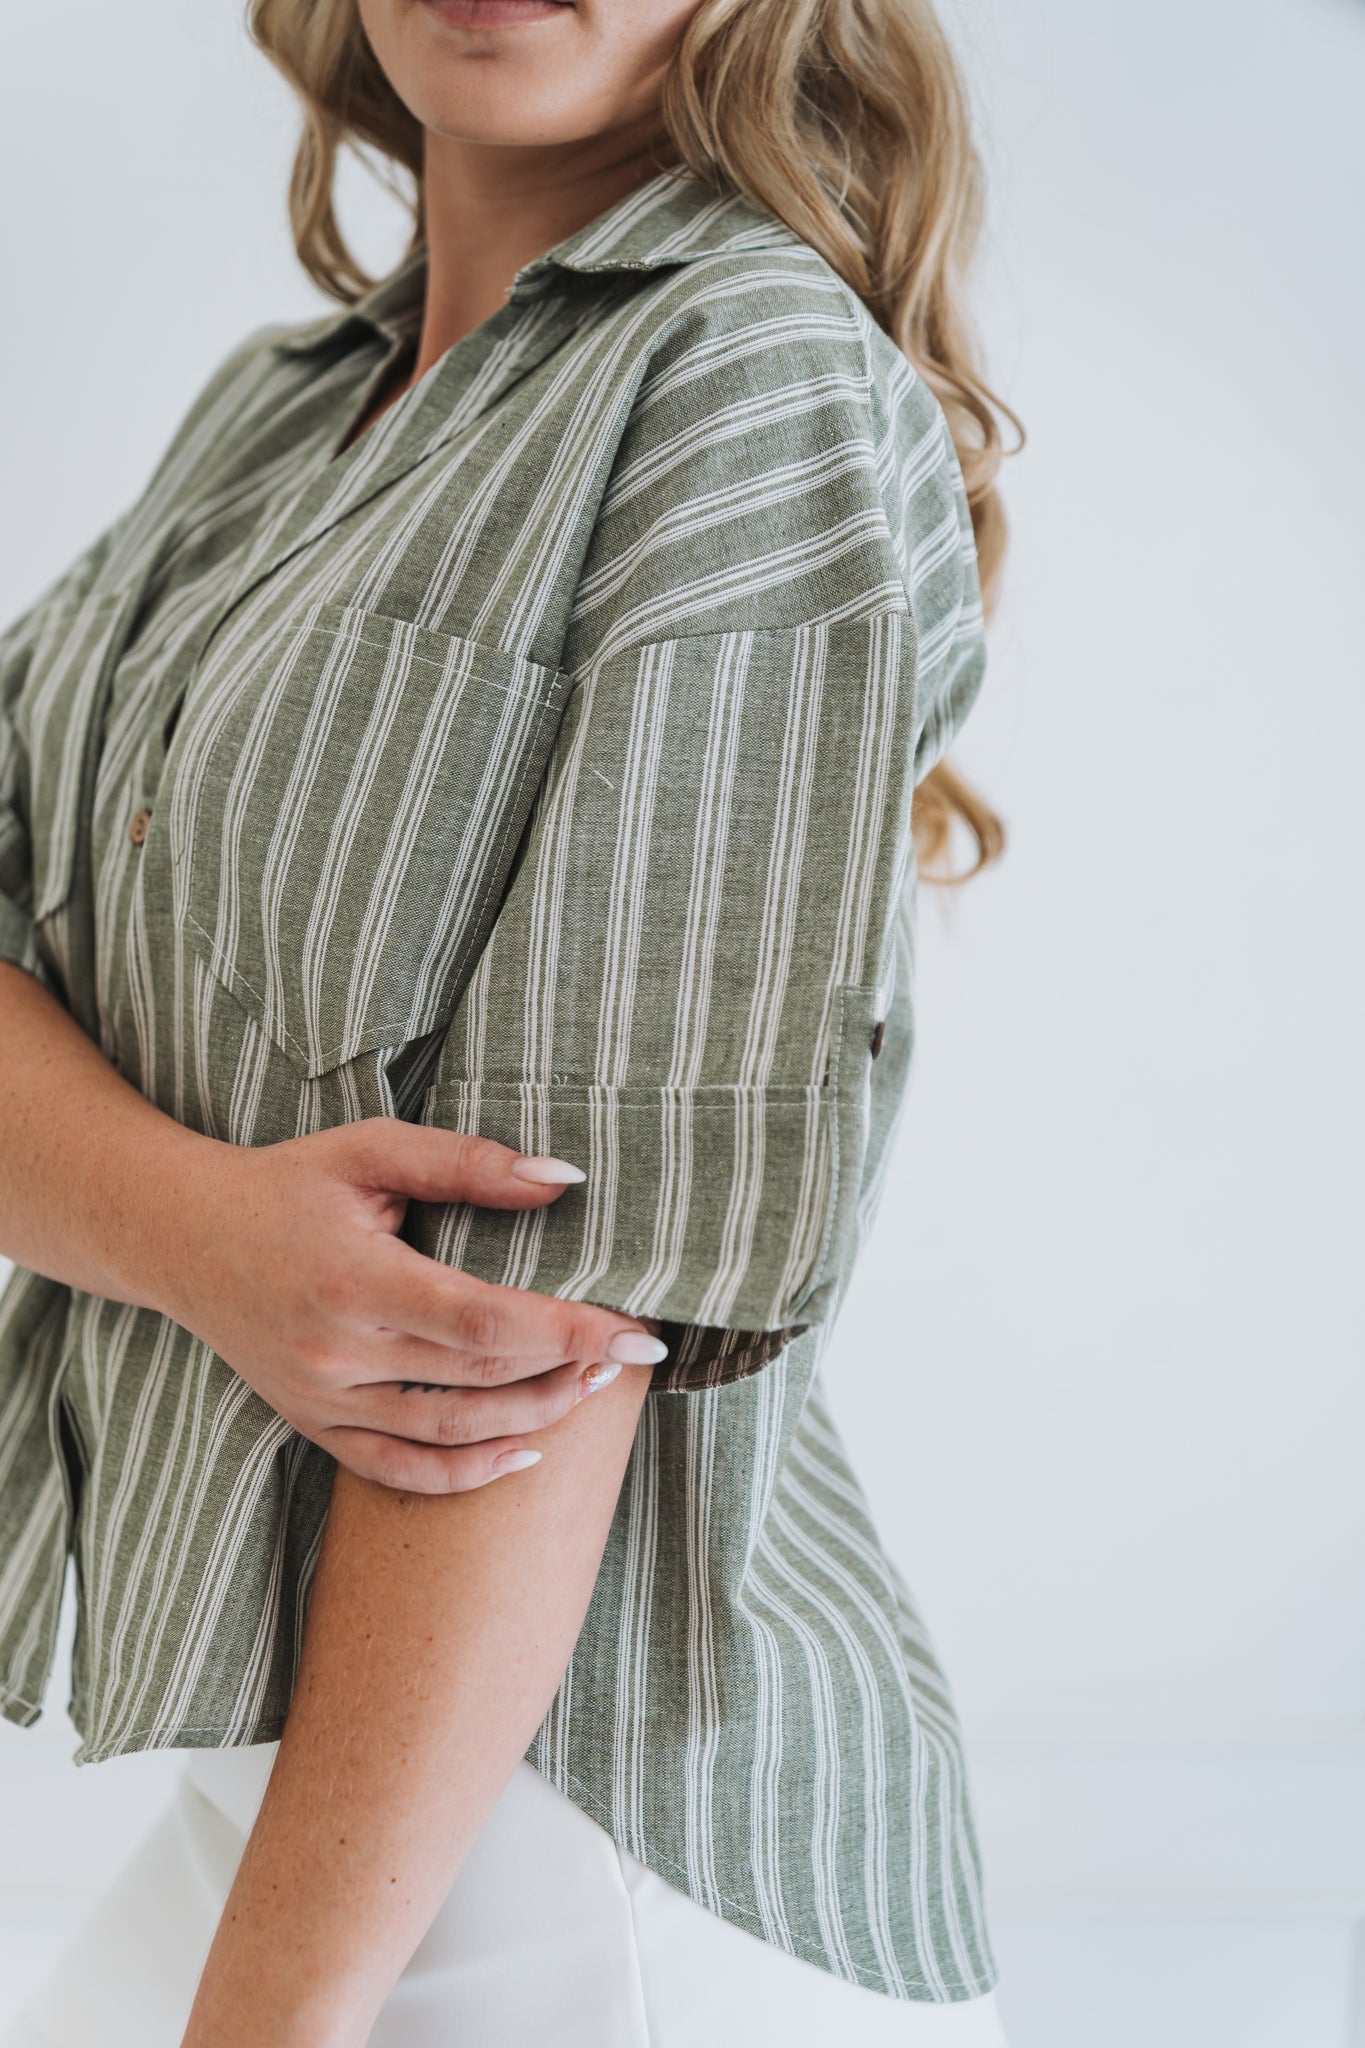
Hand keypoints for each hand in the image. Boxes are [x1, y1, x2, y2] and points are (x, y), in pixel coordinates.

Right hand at [146, 1117, 663, 1491]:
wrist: (180, 1235)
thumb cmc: (287, 1183)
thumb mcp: (371, 1149)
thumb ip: (467, 1163)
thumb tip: (564, 1180)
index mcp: (357, 1277)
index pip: (484, 1322)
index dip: (569, 1332)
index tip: (636, 1330)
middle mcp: (338, 1349)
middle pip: (478, 1382)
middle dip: (568, 1372)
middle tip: (628, 1352)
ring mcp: (322, 1397)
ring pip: (447, 1432)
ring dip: (532, 1418)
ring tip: (589, 1389)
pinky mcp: (311, 1422)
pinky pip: (395, 1469)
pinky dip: (463, 1473)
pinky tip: (521, 1453)